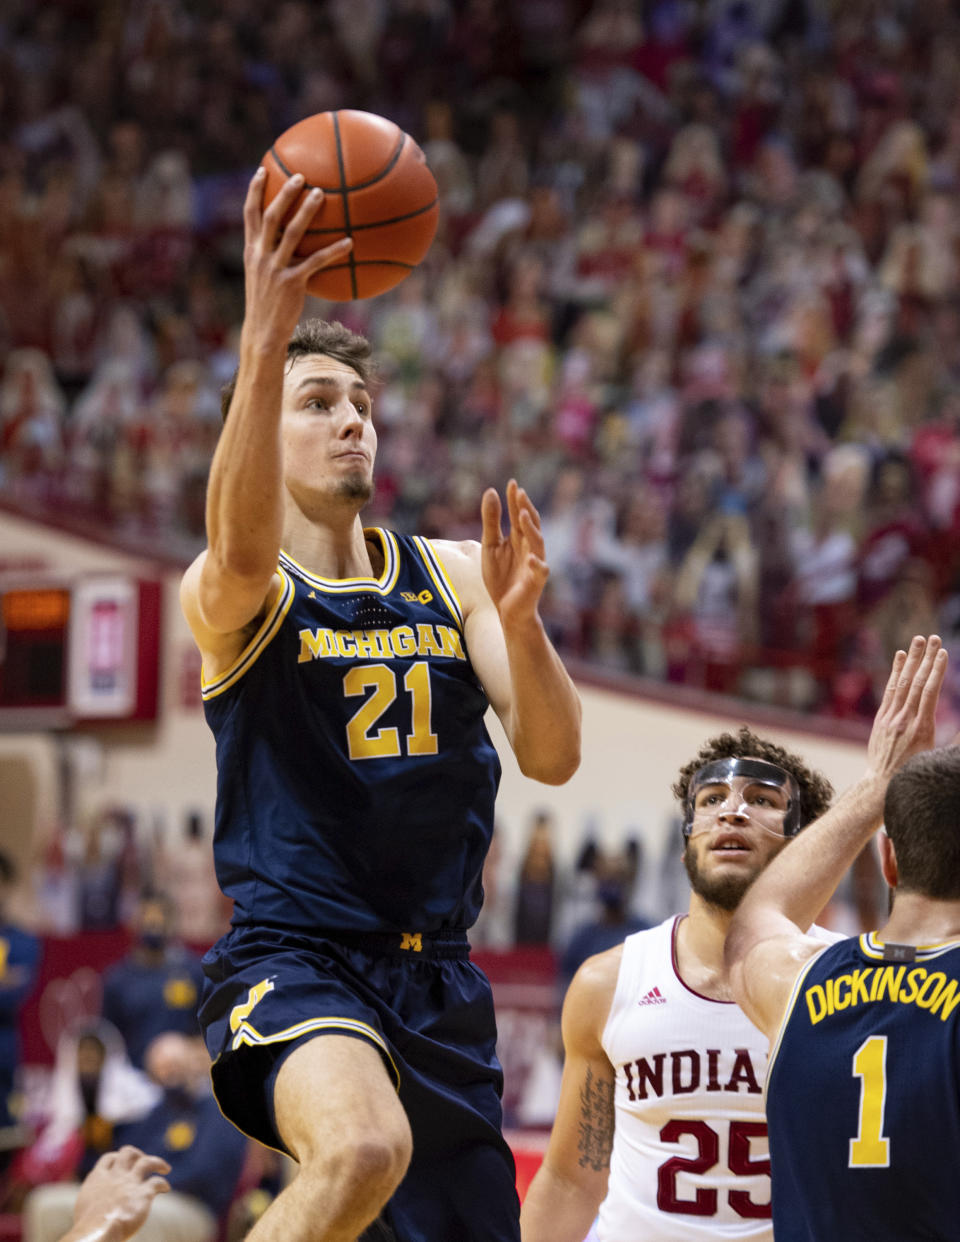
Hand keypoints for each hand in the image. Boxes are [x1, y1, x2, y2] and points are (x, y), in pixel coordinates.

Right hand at [69, 1146, 170, 1241]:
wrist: (97, 1234)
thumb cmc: (87, 1229)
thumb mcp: (83, 1210)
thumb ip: (92, 1202)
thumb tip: (95, 1210)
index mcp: (97, 1178)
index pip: (108, 1158)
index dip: (117, 1158)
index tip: (123, 1162)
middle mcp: (114, 1176)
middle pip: (128, 1153)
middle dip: (137, 1154)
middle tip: (143, 1161)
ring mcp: (130, 1183)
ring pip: (147, 1162)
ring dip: (157, 1162)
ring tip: (165, 1168)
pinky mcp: (143, 1193)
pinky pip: (157, 1182)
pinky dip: (163, 1184)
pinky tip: (165, 1189)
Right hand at [241, 168, 352, 351]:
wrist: (263, 332)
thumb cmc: (269, 305)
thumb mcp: (264, 278)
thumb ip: (274, 258)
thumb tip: (294, 244)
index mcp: (252, 251)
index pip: (249, 214)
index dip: (254, 191)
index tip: (263, 170)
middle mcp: (260, 256)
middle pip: (270, 216)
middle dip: (284, 193)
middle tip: (301, 176)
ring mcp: (275, 269)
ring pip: (291, 232)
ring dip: (307, 211)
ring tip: (322, 193)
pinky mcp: (292, 283)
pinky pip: (316, 262)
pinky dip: (333, 251)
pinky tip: (350, 242)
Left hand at [480, 480, 548, 624]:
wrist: (507, 610)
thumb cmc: (501, 577)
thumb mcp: (491, 546)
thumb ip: (491, 521)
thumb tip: (491, 491)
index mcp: (518, 538)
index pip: (518, 515)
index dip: (515, 500)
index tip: (512, 483)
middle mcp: (530, 547)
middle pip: (530, 525)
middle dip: (525, 509)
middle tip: (519, 493)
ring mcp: (535, 564)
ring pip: (537, 543)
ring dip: (531, 529)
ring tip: (521, 515)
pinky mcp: (536, 582)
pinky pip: (540, 572)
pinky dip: (537, 565)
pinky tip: (531, 558)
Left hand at [866, 635, 947, 780]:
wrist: (883, 785)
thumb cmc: (916, 774)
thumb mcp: (937, 756)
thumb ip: (952, 738)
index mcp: (922, 728)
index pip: (929, 692)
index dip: (936, 671)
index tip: (943, 653)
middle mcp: (905, 719)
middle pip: (916, 682)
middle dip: (926, 658)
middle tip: (933, 638)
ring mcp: (891, 718)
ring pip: (902, 683)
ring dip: (911, 659)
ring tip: (918, 640)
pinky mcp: (881, 719)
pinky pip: (890, 691)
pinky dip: (895, 672)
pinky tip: (900, 657)